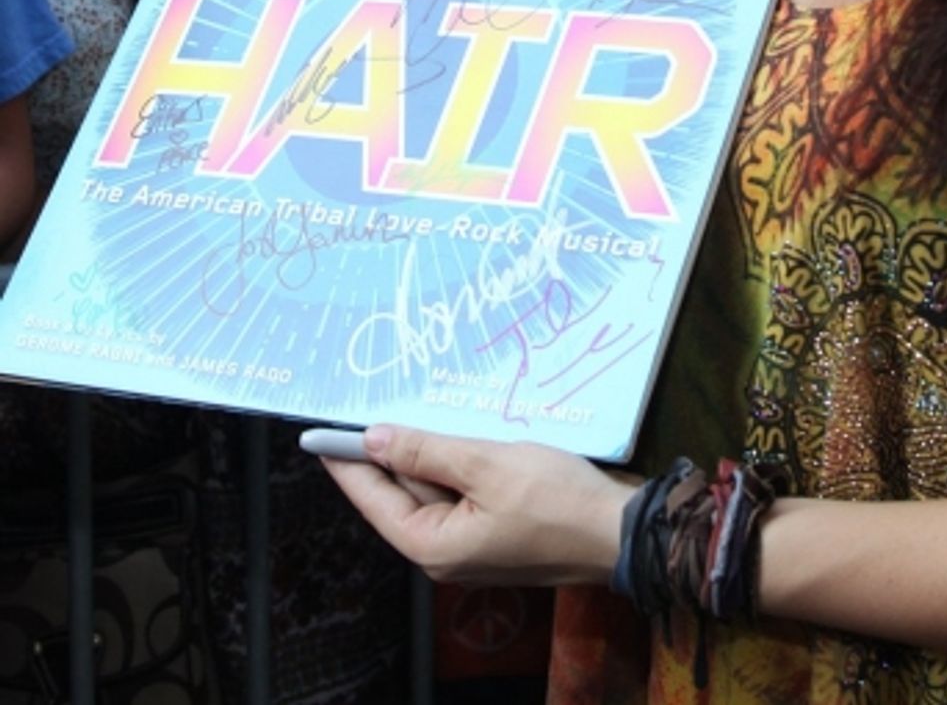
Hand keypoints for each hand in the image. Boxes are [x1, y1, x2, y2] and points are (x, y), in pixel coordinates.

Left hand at [318, 424, 632, 586]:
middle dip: (388, 450)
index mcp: (433, 545)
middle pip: (401, 494)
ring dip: (426, 452)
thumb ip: (426, 450)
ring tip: (414, 408)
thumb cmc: (555, 500)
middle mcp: (445, 551)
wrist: (620, 530)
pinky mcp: (496, 528)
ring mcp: (472, 542)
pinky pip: (461, 490)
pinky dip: (455, 461)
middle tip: (369, 404)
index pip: (373, 497)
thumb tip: (374, 438)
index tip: (318, 433)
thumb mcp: (486, 464)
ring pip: (434, 488)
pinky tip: (458, 431)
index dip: (345, 461)